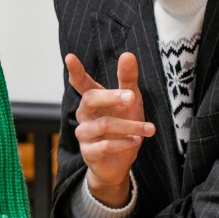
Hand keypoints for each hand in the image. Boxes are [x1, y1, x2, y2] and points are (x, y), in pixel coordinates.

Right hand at [66, 52, 153, 206]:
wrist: (119, 163)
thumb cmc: (124, 127)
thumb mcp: (131, 102)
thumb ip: (127, 79)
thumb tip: (127, 54)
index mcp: (93, 100)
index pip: (81, 82)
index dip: (75, 71)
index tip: (70, 57)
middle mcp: (84, 115)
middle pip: (90, 99)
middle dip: (111, 97)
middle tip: (132, 97)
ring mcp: (84, 134)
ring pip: (103, 124)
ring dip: (129, 126)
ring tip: (148, 129)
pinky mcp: (88, 153)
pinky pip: (104, 145)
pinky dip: (123, 142)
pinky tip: (136, 141)